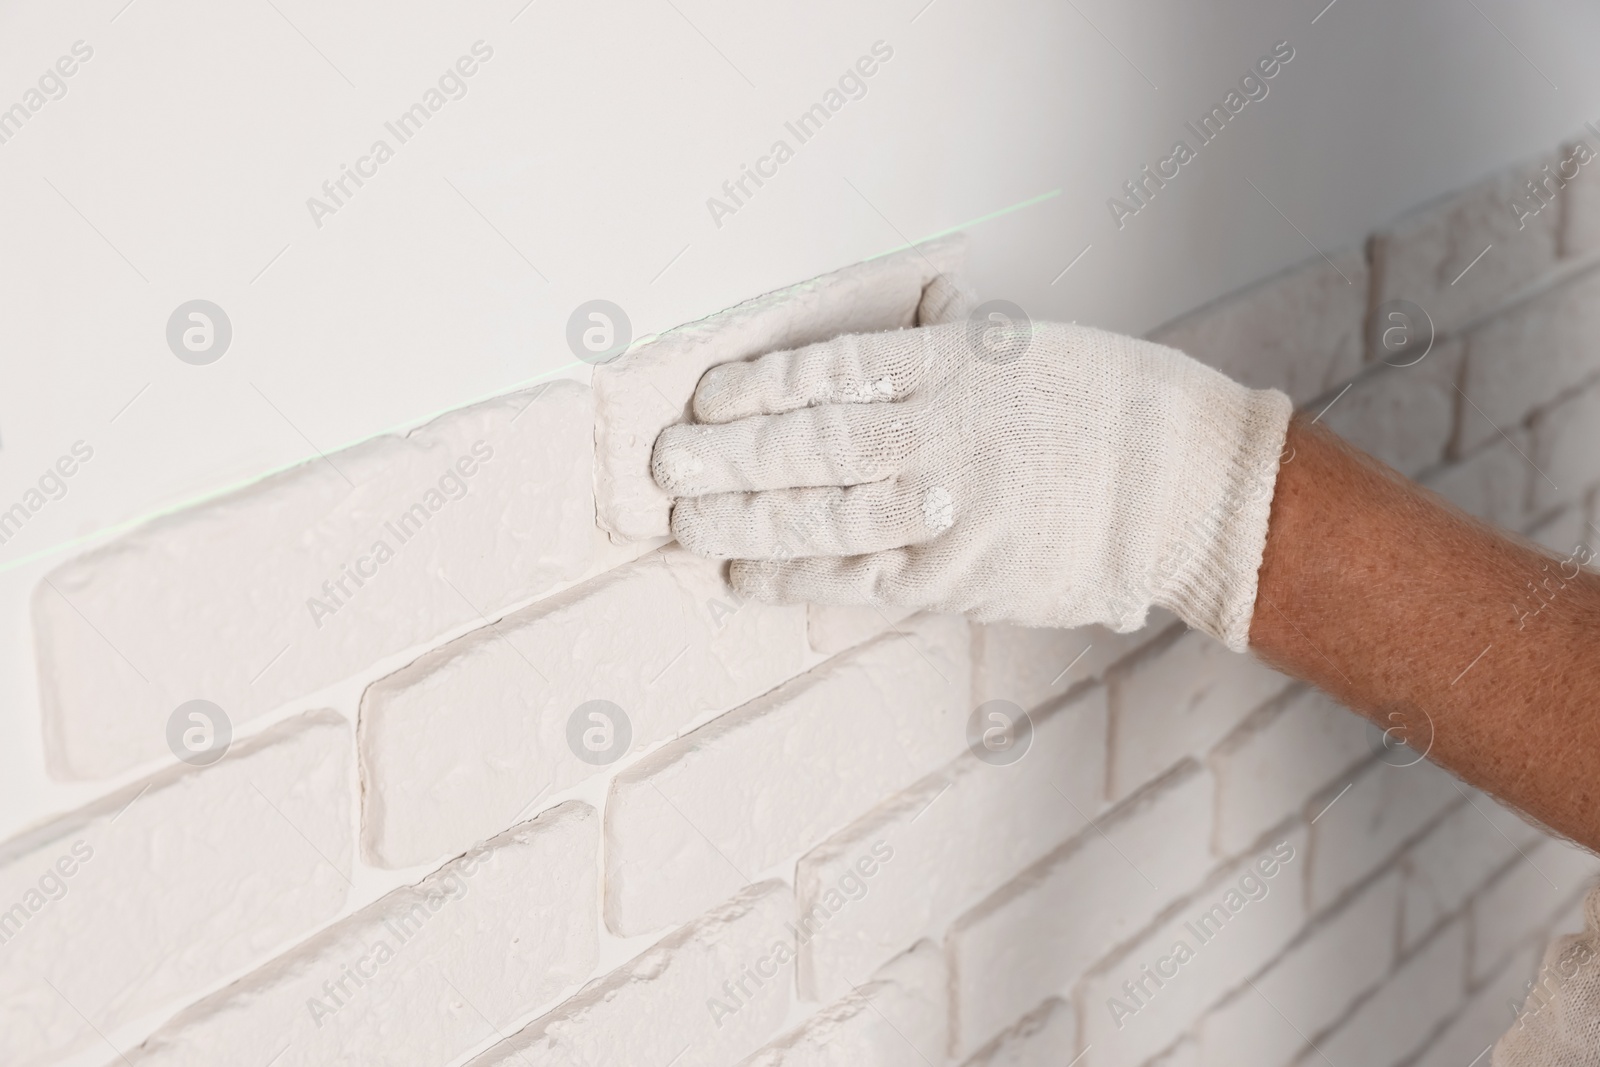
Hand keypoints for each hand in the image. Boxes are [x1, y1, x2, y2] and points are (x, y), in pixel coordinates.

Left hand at [651, 318, 1290, 649]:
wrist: (1190, 488)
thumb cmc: (1115, 407)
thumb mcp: (1034, 346)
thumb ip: (964, 340)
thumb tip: (923, 307)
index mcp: (957, 366)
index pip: (836, 370)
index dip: (764, 386)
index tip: (709, 395)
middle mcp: (942, 434)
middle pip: (814, 445)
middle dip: (731, 458)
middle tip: (665, 464)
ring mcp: (948, 510)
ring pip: (825, 513)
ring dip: (745, 519)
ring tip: (685, 519)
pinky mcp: (960, 576)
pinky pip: (860, 577)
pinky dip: (797, 577)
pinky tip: (744, 574)